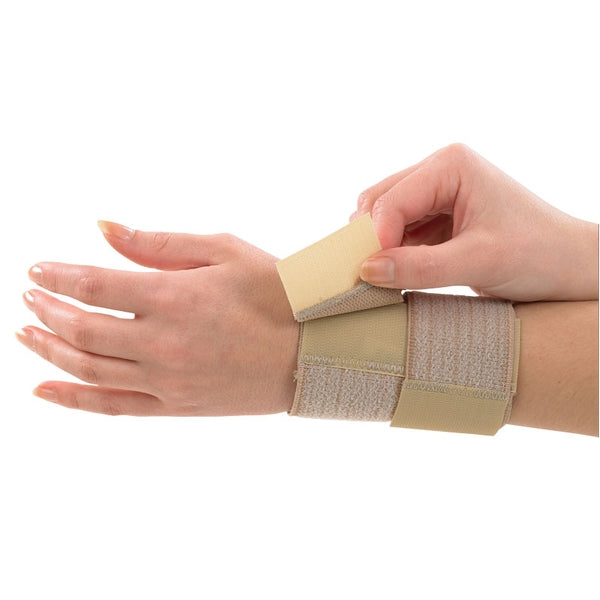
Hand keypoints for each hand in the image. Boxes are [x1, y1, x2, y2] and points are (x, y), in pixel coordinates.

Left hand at [17, 223, 298, 415]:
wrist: (312, 352)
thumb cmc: (277, 294)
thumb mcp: (224, 251)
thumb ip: (159, 242)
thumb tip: (103, 227)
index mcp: (174, 297)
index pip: (93, 284)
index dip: (57, 275)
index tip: (36, 269)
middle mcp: (162, 342)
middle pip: (81, 328)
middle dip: (46, 310)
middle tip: (29, 296)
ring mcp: (166, 380)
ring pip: (88, 368)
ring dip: (48, 349)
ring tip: (26, 332)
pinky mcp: (176, 406)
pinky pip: (111, 407)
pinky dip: (72, 398)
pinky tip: (43, 387)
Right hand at [355, 144, 598, 301]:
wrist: (570, 267)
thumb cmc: (539, 255)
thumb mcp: (479, 261)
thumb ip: (421, 267)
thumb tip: (367, 271)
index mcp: (451, 166)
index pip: (392, 201)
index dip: (375, 238)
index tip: (368, 276)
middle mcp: (440, 172)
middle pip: (379, 204)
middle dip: (370, 240)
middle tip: (367, 277)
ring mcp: (437, 195)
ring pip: (384, 220)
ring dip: (379, 249)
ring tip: (383, 280)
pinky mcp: (437, 219)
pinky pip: (398, 235)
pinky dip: (391, 255)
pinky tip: (397, 275)